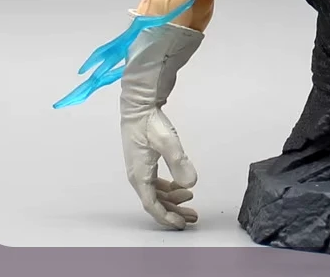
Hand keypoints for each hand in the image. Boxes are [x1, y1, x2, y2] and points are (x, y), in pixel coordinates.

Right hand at [122, 108, 198, 229]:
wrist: (138, 104)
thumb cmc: (148, 122)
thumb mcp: (167, 143)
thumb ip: (179, 163)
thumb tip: (190, 184)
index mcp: (140, 176)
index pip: (153, 206)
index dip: (167, 217)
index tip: (181, 224)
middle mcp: (138, 175)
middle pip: (156, 202)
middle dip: (174, 211)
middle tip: (192, 215)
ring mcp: (141, 167)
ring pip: (156, 192)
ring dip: (172, 199)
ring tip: (190, 200)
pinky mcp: (145, 159)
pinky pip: (156, 182)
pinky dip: (168, 187)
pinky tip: (179, 185)